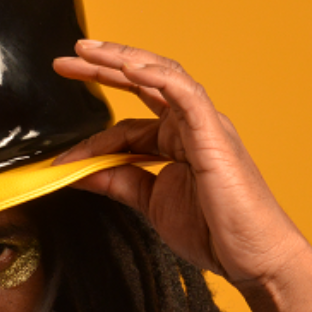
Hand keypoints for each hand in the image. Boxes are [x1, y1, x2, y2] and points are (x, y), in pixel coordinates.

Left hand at [52, 41, 306, 287]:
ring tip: (86, 52)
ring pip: (160, 76)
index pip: (126, 125)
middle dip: (102, 68)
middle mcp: (191, 124)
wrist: (253, 259)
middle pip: (142, 83)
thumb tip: (75, 170)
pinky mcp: (214, 133)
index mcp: (177, 140)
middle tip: (65, 60)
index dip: (91, 140)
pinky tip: (127, 68)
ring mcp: (204, 124)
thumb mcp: (149, 201)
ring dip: (120, 61)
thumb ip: (115, 180)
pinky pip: (183, 92)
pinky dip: (155, 76)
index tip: (59, 162)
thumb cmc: (212, 231)